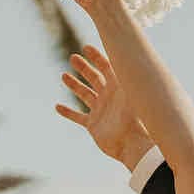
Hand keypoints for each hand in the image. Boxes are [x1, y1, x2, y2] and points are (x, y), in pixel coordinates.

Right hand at [53, 44, 153, 169]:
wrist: (132, 146)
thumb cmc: (136, 120)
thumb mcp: (133, 94)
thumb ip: (130, 74)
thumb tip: (130, 49)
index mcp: (119, 88)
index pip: (108, 67)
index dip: (97, 57)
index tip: (86, 47)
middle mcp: (109, 98)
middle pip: (94, 78)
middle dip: (84, 67)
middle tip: (73, 58)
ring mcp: (101, 111)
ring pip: (85, 94)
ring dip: (74, 85)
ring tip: (63, 76)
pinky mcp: (93, 125)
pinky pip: (78, 117)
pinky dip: (68, 113)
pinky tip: (57, 107)